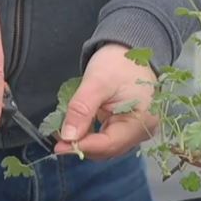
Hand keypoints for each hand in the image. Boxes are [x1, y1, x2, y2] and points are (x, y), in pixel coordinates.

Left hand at [54, 43, 157, 160]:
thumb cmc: (118, 62)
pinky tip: (76, 130)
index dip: (83, 146)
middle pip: (108, 149)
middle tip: (58, 140)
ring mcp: (135, 130)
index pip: (110, 143)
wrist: (128, 51)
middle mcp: (142, 130)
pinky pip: (107, 139)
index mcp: (142, 120)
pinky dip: (90, 137)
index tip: (59, 146)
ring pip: (106, 147)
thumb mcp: (97, 82)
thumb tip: (68, 137)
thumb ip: (82, 109)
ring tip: (64, 135)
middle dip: (82, 146)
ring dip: (85, 143)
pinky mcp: (126, 127)